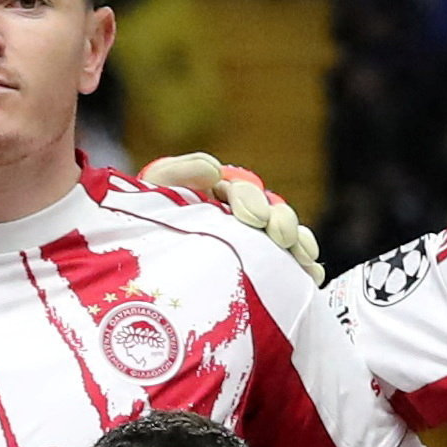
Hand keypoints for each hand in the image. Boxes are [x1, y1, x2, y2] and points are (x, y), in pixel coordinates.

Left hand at [136, 151, 319, 278]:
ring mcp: (255, 245)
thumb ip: (178, 173)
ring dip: (298, 242)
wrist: (134, 277)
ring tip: (303, 256)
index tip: (252, 217)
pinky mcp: (265, 273)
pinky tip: (312, 275)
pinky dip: (306, 267)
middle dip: (280, 220)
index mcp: (218, 197)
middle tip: (277, 235)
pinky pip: (292, 266)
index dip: (250, 199)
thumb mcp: (152, 195)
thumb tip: (215, 168)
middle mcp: (242, 219)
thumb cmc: (143, 228)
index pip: (242, 190)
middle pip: (272, 213)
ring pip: (288, 237)